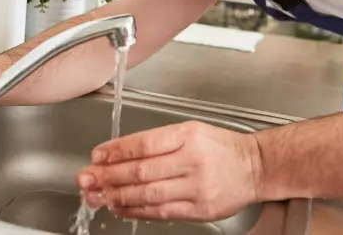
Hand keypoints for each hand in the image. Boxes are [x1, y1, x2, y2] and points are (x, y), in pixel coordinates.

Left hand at [75, 121, 262, 220]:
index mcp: (187, 136)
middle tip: (86, 178)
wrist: (255, 167)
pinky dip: (136, 210)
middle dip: (109, 176)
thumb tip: (119, 153)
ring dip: (117, 195)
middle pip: (141, 170)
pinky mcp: (199, 209)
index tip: (96, 156)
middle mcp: (191, 160)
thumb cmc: (220, 147)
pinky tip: (120, 207)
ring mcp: (196, 187)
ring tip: (97, 195)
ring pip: (148, 193)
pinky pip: (161, 211)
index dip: (116, 151)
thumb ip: (158, 141)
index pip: (144, 144)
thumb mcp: (191, 131)